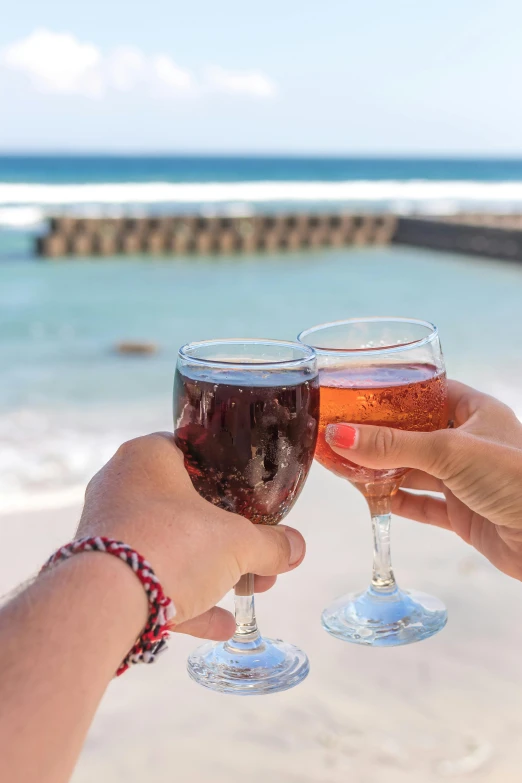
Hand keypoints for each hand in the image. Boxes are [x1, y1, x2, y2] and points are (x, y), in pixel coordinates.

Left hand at [77, 433, 304, 639]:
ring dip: (214, 570)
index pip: (195, 453)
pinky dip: (188, 598)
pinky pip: (154, 580)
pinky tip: (223, 624)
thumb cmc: (173, 545)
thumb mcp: (237, 542)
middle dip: (231, 536)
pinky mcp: (103, 572)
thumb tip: (297, 548)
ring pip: (172, 546)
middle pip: (188, 505)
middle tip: (263, 554)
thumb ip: (272, 544)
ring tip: (253, 588)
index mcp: (148, 456)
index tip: (255, 501)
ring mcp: (110, 530)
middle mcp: (121, 485)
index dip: (231, 476)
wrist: (104, 604)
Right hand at [325, 380, 521, 580]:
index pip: (430, 393)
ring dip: (385, 470)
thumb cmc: (511, 478)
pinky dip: (399, 501)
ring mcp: (467, 479)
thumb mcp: (447, 451)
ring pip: (417, 470)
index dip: (397, 394)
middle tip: (343, 433)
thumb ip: (392, 445)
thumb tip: (337, 434)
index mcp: (478, 412)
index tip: (360, 396)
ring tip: (346, 465)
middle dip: (382, 436)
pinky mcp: (464, 513)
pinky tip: (373, 498)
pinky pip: (424, 504)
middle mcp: (472, 443)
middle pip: (417, 434)